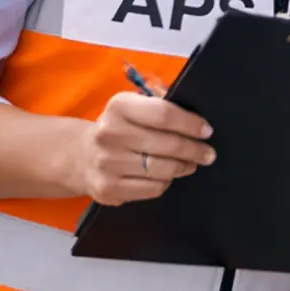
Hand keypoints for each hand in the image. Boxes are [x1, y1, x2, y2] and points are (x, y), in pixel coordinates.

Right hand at [65, 91, 214, 205]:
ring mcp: (106, 163)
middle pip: (167, 144)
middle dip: (194, 150)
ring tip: (191, 164)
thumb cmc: (120, 127)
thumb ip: (160, 101)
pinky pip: (152, 188)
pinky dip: (165, 183)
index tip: (207, 131)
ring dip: (183, 167)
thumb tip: (191, 105)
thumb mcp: (134, 106)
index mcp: (119, 107)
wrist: (80, 155)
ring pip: (162, 169)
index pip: (164, 114)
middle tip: (208, 153)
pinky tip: (166, 176)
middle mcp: (109, 134)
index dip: (191, 124)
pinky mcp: (107, 189)